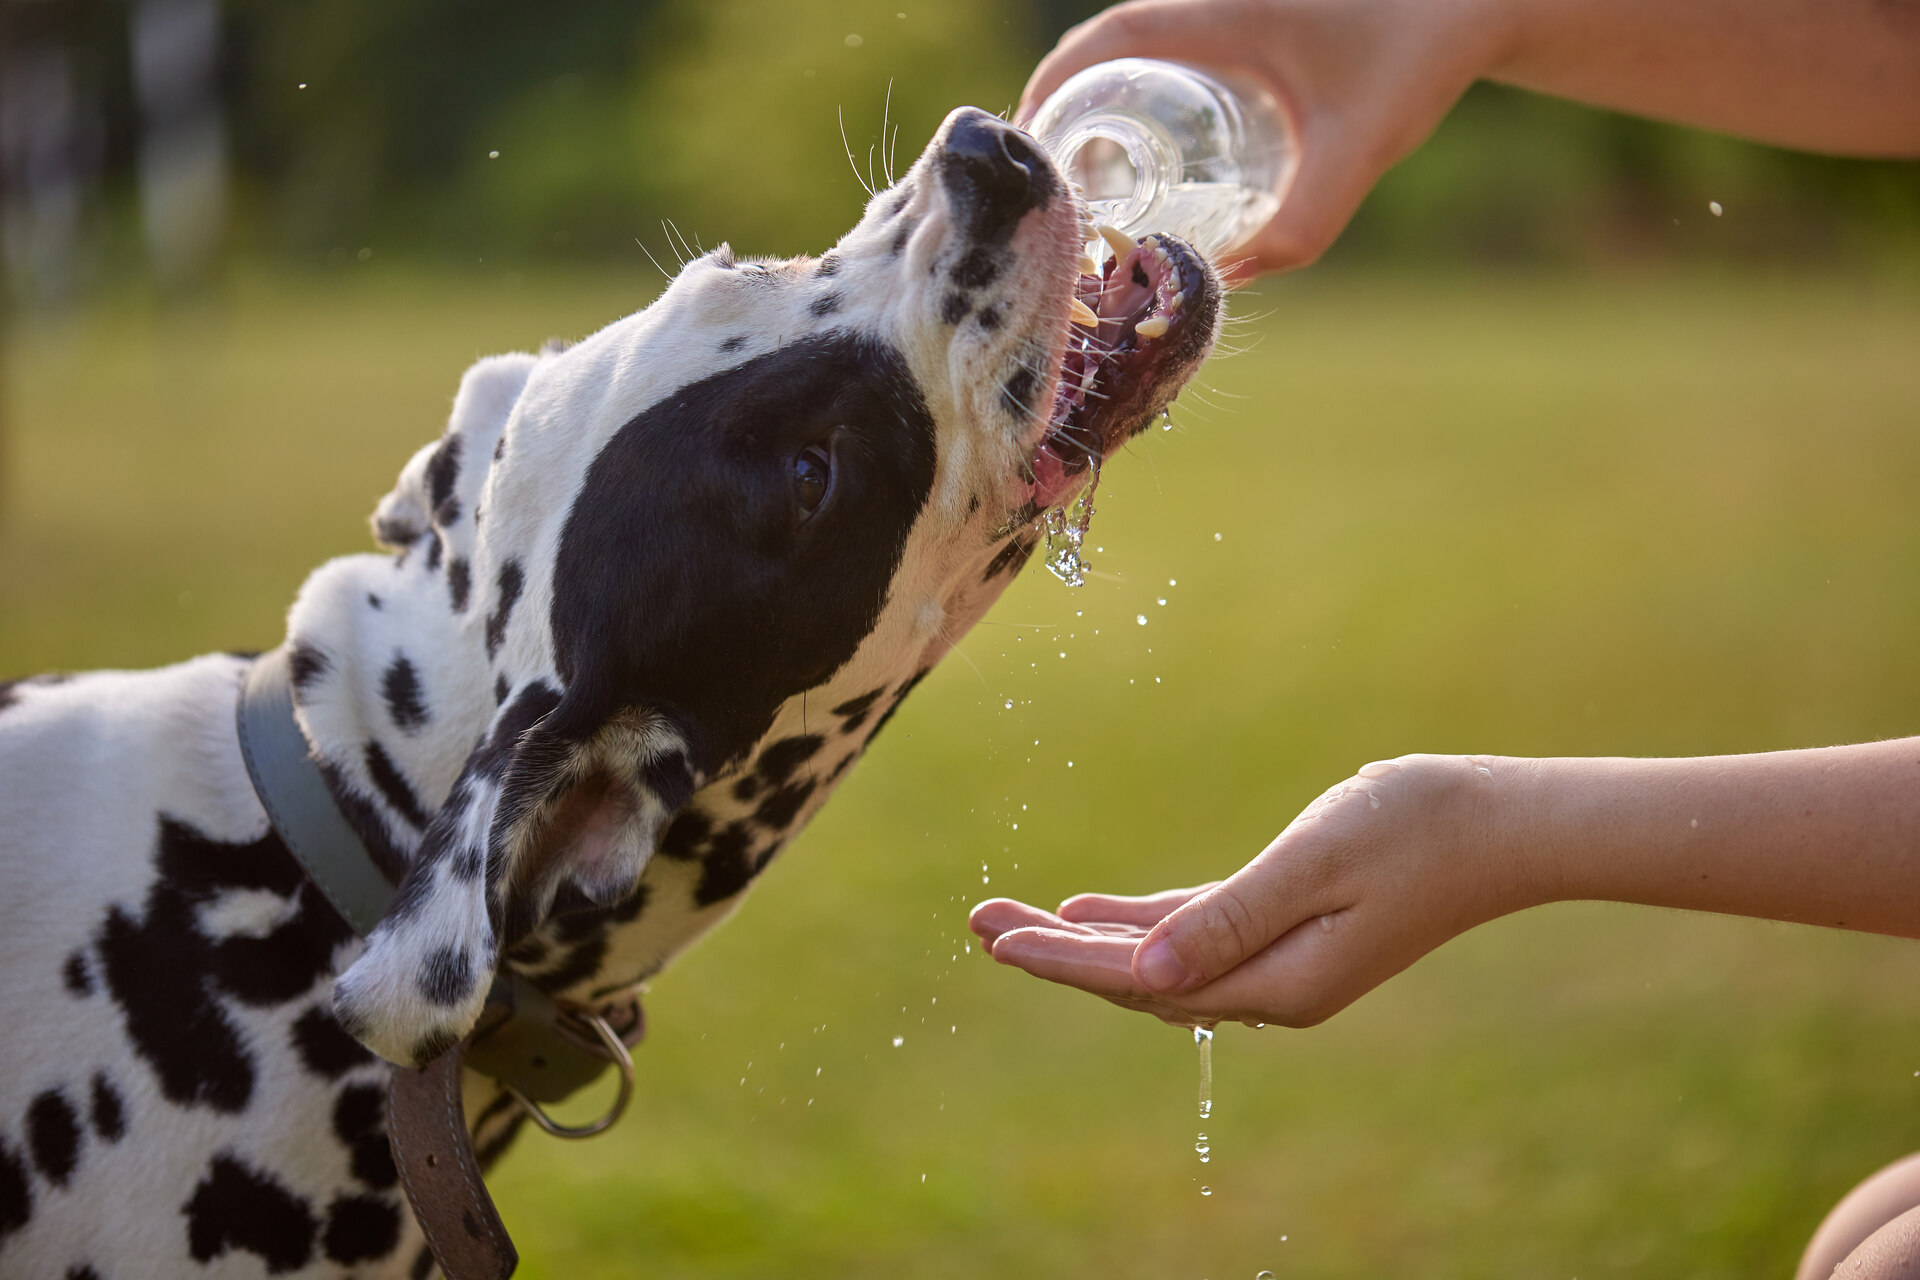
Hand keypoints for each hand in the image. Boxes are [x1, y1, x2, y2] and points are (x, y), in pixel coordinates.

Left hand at [970, 754, 1521, 1026]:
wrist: (1504, 825)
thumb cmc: (1417, 827)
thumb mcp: (1316, 861)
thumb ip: (1229, 917)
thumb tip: (1145, 973)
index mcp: (1278, 980)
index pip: (1143, 979)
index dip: (1064, 959)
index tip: (996, 942)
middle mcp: (1274, 987)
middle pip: (1138, 977)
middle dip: (1056, 952)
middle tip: (977, 924)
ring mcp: (1283, 964)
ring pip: (1160, 959)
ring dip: (1087, 939)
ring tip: (1012, 921)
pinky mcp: (1291, 932)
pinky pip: (1195, 936)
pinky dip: (1141, 924)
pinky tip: (1092, 909)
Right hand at [1017, 0, 1508, 276]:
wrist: (1475, 2)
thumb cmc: (1419, 58)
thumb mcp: (1360, 150)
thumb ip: (1303, 225)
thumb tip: (1225, 281)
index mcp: (1223, 13)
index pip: (1108, 37)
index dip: (1053, 86)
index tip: (1023, 142)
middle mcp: (1214, 4)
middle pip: (1106, 46)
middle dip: (1062, 106)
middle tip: (1045, 183)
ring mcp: (1229, 11)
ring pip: (1136, 49)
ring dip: (1097, 101)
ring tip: (1080, 178)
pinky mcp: (1249, 24)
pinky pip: (1169, 52)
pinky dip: (1136, 94)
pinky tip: (1142, 152)